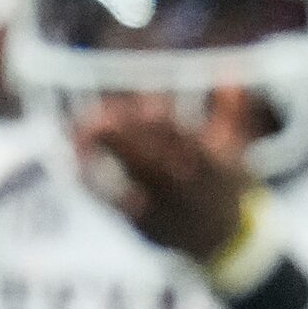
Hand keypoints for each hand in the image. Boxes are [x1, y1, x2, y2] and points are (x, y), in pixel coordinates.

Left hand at [72, 93, 253, 264]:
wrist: (219, 243)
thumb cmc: (222, 186)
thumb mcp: (234, 150)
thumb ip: (231, 110)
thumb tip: (229, 66)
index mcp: (209, 171)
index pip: (184, 144)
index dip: (163, 125)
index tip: (146, 105)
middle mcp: (184, 191)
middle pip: (150, 163)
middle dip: (124, 140)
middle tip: (97, 118)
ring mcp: (161, 209)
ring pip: (127, 182)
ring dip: (101, 157)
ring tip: (77, 132)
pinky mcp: (138, 223)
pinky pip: (110, 202)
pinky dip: (91, 180)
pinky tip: (73, 158)